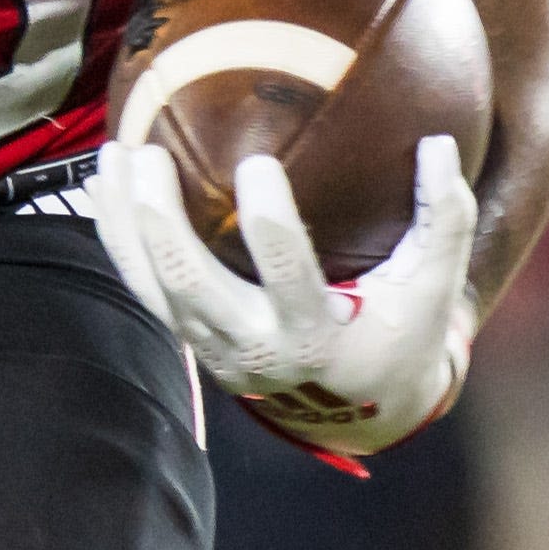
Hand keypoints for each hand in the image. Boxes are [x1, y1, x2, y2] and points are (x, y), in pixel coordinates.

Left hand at [96, 134, 479, 460]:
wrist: (359, 406)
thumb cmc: (400, 329)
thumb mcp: (432, 284)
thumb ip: (444, 217)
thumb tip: (441, 143)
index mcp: (315, 337)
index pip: (286, 279)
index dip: (268, 225)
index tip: (257, 163)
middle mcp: (255, 349)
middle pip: (192, 287)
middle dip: (162, 225)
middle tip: (150, 156)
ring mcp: (215, 348)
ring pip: (153, 288)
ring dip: (125, 225)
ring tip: (112, 155)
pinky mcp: (192, 340)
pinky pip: (143, 287)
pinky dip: (119, 239)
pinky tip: (104, 185)